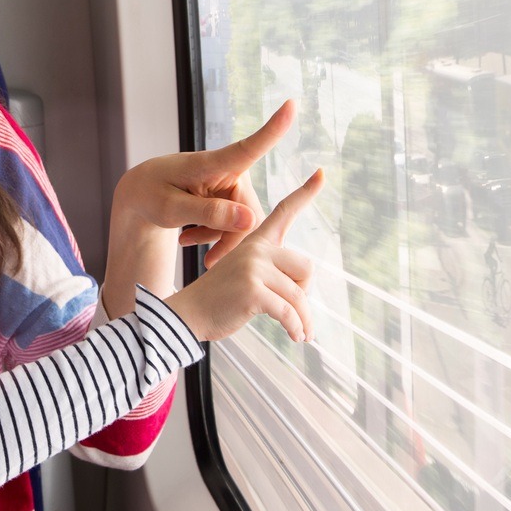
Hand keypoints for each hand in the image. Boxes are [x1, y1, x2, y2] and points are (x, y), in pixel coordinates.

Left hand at [112, 101, 293, 264]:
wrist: (139, 193)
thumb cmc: (150, 194)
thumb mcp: (170, 208)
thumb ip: (208, 214)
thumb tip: (250, 221)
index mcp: (211, 163)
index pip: (247, 147)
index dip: (272, 129)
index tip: (291, 103)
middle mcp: (228, 170)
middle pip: (249, 211)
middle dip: (232, 239)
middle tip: (209, 262)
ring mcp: (230, 184)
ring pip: (244, 223)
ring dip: (220, 239)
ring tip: (188, 241)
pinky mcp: (228, 197)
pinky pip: (234, 225)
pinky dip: (214, 236)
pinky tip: (189, 238)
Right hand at [165, 169, 322, 342]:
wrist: (188, 316)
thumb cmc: (220, 300)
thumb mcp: (246, 276)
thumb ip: (272, 272)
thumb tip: (306, 289)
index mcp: (255, 241)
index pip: (284, 211)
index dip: (305, 192)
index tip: (322, 173)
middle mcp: (256, 248)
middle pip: (306, 268)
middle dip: (304, 294)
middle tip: (295, 312)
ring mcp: (253, 267)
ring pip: (299, 295)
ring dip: (304, 320)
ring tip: (303, 335)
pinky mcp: (253, 290)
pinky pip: (288, 311)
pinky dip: (295, 327)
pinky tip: (295, 336)